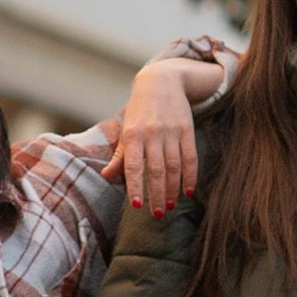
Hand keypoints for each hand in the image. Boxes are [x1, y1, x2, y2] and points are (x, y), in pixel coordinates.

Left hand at [113, 57, 200, 217]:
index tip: (137, 206)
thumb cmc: (138, 111)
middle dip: (156, 195)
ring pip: (174, 167)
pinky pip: (190, 157)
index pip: (133, 165)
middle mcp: (152, 133)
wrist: (161, 81)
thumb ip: (119, 155)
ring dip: (172, 189)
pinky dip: (190, 176)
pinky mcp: (186, 130)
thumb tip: (106, 176)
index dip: (135, 186)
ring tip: (170, 205)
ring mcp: (171, 131)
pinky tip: (187, 190)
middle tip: (157, 214)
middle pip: (156, 170)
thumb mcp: (126, 129)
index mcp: (132, 134)